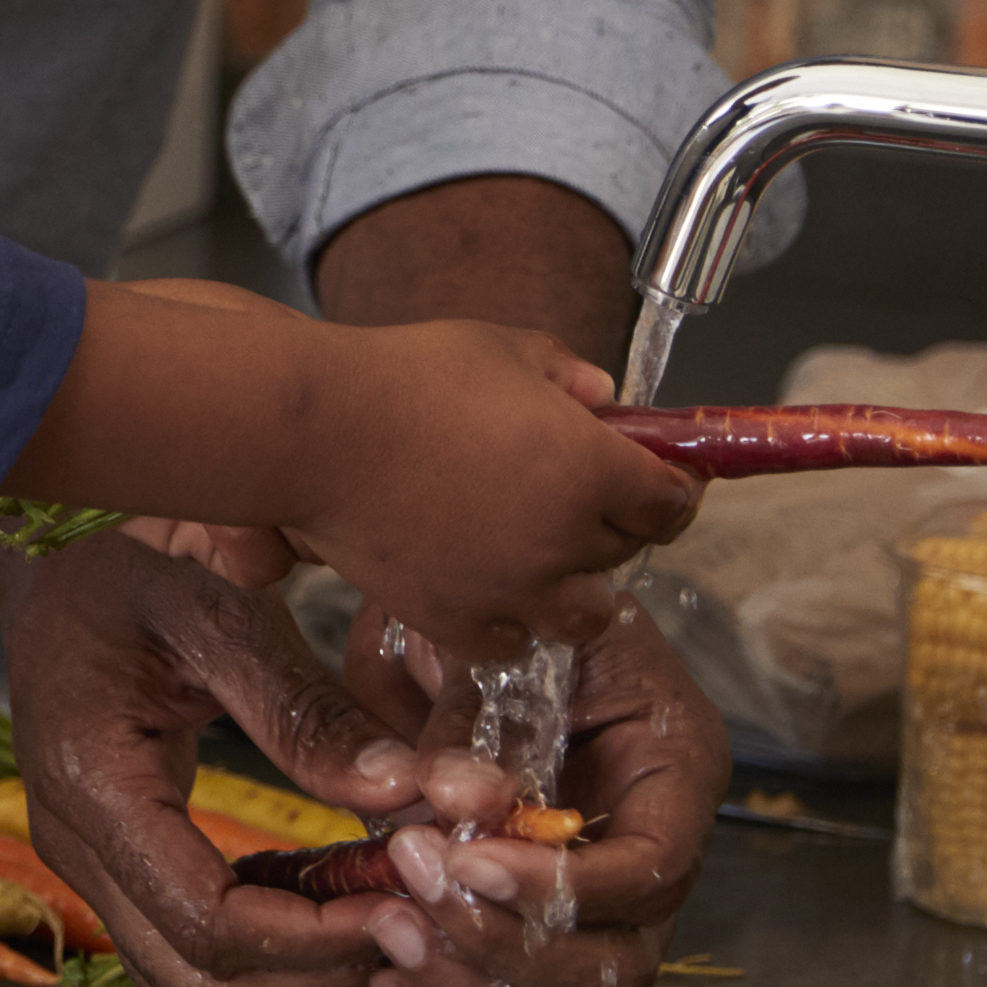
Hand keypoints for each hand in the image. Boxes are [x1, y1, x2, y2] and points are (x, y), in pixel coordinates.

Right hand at [0, 528, 420, 986]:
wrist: (45, 564)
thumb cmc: (122, 571)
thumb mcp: (212, 610)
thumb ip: (300, 706)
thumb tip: (404, 789)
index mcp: (88, 780)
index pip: (208, 922)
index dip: (316, 936)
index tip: (405, 903)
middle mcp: (75, 844)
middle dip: (316, 976)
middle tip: (410, 926)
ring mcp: (89, 865)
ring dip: (297, 978)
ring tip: (380, 917)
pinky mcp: (114, 869)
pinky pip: (191, 955)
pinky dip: (271, 956)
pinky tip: (332, 903)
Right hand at [290, 320, 700, 661]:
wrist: (314, 430)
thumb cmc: (402, 376)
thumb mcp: (501, 346)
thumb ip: (567, 370)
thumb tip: (605, 397)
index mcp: (591, 468)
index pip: (672, 501)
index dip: (670, 488)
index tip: (658, 480)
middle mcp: (565, 538)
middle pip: (626, 551)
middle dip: (611, 522)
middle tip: (576, 495)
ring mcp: (513, 589)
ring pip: (583, 610)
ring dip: (575, 585)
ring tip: (542, 556)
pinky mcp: (459, 621)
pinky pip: (511, 640)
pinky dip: (509, 619)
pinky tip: (486, 584)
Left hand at [333, 595, 727, 986]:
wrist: (463, 609)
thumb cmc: (493, 610)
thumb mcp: (488, 634)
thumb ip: (475, 719)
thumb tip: (455, 797)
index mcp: (671, 763)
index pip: (653, 867)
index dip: (563, 884)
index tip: (467, 859)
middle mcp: (647, 848)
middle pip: (620, 961)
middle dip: (511, 944)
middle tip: (411, 882)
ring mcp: (598, 902)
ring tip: (390, 934)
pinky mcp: (536, 927)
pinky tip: (390, 983)